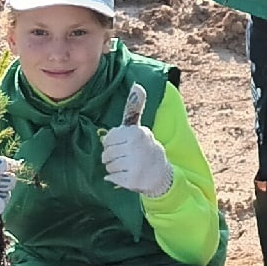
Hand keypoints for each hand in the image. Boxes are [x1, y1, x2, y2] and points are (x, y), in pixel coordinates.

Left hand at [102, 84, 171, 198]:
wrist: (161, 174)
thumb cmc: (144, 147)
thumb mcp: (139, 127)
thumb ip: (135, 108)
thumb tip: (137, 85)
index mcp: (135, 133)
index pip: (107, 139)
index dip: (112, 143)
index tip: (123, 145)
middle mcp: (136, 147)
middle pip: (106, 154)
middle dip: (112, 157)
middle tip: (125, 157)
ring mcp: (135, 164)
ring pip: (108, 167)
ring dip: (114, 168)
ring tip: (127, 166)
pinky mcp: (132, 180)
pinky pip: (111, 178)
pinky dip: (116, 179)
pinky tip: (127, 175)